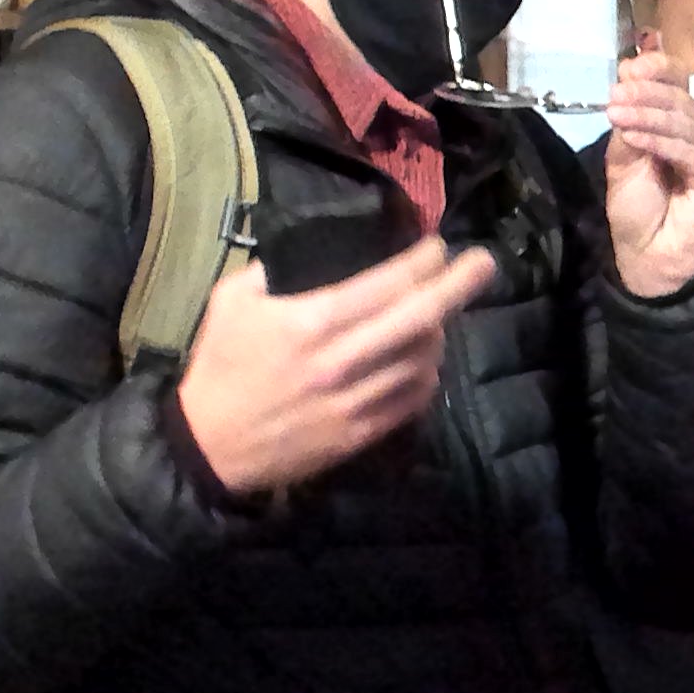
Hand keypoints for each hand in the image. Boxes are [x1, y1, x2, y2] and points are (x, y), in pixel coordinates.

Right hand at [173, 237, 499, 496]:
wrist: (209, 446)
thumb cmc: (220, 366)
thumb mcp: (232, 301)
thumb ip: (271, 269)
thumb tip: (311, 247)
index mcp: (311, 322)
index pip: (387, 284)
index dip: (422, 262)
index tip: (438, 247)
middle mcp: (342, 360)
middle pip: (420, 318)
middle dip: (458, 285)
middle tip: (485, 263)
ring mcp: (356, 401)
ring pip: (423, 360)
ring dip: (441, 331)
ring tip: (443, 313)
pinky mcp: (361, 434)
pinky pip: (412, 400)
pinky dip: (427, 375)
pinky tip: (426, 360)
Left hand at [600, 49, 693, 297]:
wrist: (647, 254)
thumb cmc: (637, 206)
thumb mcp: (622, 156)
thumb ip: (628, 119)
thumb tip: (627, 71)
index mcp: (676, 119)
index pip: (676, 79)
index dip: (656, 68)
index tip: (628, 70)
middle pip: (680, 95)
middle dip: (645, 93)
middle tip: (615, 97)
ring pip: (686, 120)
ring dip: (649, 114)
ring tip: (617, 116)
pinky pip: (690, 150)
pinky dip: (661, 140)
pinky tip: (634, 138)